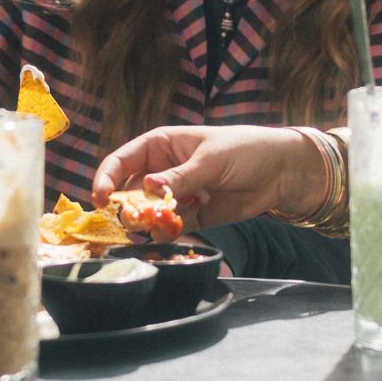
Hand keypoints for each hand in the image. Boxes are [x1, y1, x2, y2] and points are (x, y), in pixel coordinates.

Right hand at [93, 124, 320, 228]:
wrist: (281, 172)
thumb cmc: (245, 150)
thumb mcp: (210, 160)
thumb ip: (180, 177)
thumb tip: (148, 188)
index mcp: (162, 146)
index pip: (123, 161)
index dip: (106, 178)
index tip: (100, 198)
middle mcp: (163, 170)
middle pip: (130, 191)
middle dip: (125, 207)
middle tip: (128, 221)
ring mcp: (177, 194)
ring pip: (147, 213)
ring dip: (145, 223)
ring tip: (150, 229)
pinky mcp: (192, 215)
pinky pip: (169, 227)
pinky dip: (165, 234)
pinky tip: (169, 234)